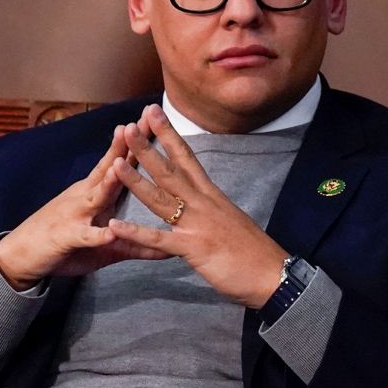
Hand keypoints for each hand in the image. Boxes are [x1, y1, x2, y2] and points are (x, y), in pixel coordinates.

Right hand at [0, 120, 168, 289]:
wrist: (22, 255)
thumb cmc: (66, 244)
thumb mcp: (106, 245)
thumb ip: (137, 244)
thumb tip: (167, 250)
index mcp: (96, 193)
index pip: (119, 163)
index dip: (136, 143)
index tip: (153, 120)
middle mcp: (86, 197)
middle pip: (110, 169)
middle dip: (125, 147)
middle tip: (139, 125)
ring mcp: (75, 215)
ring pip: (96, 196)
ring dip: (110, 182)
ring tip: (124, 168)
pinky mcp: (67, 237)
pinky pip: (84, 235)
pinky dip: (97, 234)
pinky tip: (110, 232)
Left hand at [108, 104, 287, 308]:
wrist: (273, 274)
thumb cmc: (253, 251)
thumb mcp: (230, 220)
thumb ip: (212, 209)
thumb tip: (203, 202)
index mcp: (212, 196)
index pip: (187, 158)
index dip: (169, 135)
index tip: (153, 114)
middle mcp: (204, 204)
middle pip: (171, 171)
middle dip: (148, 148)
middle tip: (128, 126)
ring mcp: (198, 225)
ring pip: (161, 198)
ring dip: (136, 181)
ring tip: (115, 163)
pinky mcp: (194, 249)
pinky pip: (159, 240)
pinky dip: (136, 232)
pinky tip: (116, 225)